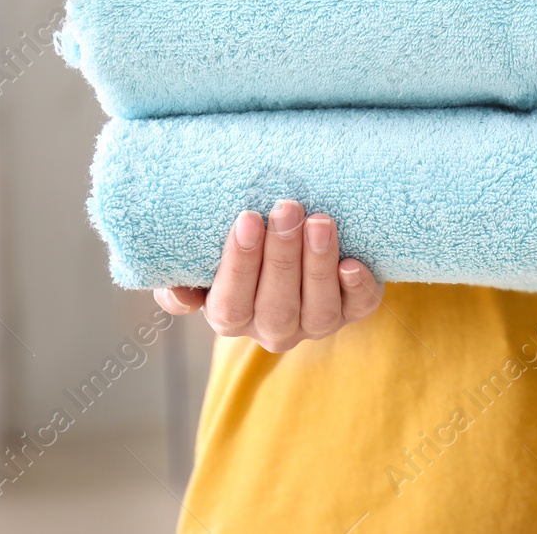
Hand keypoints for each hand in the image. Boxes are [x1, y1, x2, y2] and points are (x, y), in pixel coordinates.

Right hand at [152, 199, 381, 351]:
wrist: (291, 245)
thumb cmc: (242, 251)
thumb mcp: (203, 264)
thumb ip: (184, 279)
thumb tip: (178, 292)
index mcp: (231, 316)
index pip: (231, 304)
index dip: (240, 265)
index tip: (248, 219)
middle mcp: (273, 328)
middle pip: (276, 306)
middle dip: (282, 256)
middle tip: (287, 208)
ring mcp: (314, 323)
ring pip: (317, 309)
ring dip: (318, 265)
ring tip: (320, 221)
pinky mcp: (352, 310)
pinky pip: (358, 308)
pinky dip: (358, 287)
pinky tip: (353, 262)